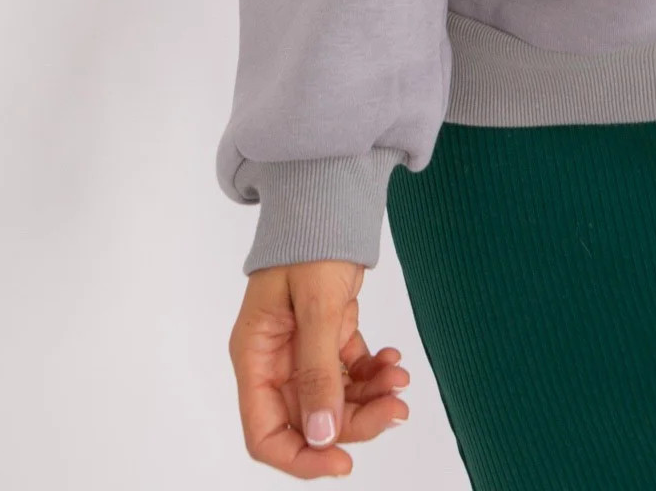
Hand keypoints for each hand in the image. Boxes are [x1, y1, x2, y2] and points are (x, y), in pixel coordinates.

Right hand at [229, 258, 410, 476]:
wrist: (327, 193)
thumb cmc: (310, 240)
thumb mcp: (316, 306)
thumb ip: (318, 372)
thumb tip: (321, 436)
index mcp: (256, 355)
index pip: (265, 434)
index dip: (301, 458)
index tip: (342, 461)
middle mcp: (275, 360)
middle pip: (309, 421)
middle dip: (353, 422)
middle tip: (396, 407)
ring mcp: (301, 350)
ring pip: (334, 400)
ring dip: (369, 398)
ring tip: (399, 379)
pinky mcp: (326, 335)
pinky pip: (348, 372)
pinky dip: (371, 373)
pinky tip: (392, 360)